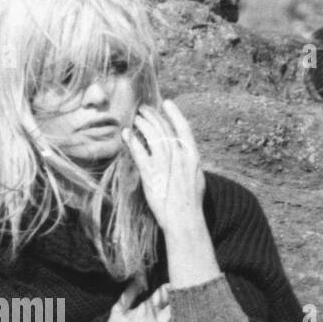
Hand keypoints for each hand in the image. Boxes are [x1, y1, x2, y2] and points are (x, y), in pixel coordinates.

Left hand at [122, 99, 206, 234]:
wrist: (184, 218)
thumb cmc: (191, 203)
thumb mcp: (196, 179)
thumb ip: (190, 165)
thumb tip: (186, 156)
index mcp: (192, 156)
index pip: (183, 128)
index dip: (174, 113)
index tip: (167, 103)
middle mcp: (179, 156)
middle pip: (164, 128)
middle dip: (153, 116)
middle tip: (144, 109)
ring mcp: (164, 163)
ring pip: (152, 135)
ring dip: (142, 124)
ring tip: (135, 118)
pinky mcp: (150, 173)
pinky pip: (139, 152)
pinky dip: (132, 141)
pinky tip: (126, 134)